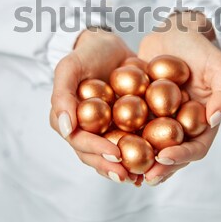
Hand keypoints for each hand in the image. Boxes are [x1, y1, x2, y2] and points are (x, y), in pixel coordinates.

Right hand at [50, 29, 139, 184]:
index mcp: (70, 121)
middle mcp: (87, 129)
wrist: (109, 45)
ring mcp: (106, 129)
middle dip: (112, 166)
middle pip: (96, 155)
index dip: (95, 150)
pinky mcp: (126, 124)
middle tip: (130, 175)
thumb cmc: (86, 54)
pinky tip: (158, 160)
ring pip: (115, 153)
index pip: (80, 141)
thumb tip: (66, 128)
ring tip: (144, 176)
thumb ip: (62, 95)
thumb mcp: (69, 67)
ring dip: (127, 167)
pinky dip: (143, 151)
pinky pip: (134, 140)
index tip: (114, 153)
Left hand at [138, 11, 220, 185]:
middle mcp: (182, 124)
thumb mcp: (219, 65)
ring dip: (138, 159)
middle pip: (172, 153)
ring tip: (123, 168)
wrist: (175, 31)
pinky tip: (107, 142)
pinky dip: (122, 136)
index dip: (182, 156)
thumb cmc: (200, 47)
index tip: (164, 157)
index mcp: (203, 121)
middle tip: (141, 175)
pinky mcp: (142, 109)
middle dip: (158, 166)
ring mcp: (161, 118)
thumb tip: (214, 120)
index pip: (196, 147)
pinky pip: (132, 125)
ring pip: (150, 145)